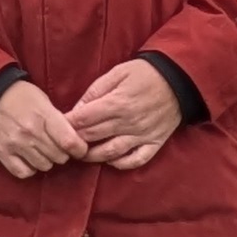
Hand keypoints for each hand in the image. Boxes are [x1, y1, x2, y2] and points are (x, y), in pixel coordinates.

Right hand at [0, 83, 85, 179]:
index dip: (80, 149)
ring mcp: (15, 144)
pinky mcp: (2, 153)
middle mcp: (30, 133)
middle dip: (62, 152)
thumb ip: (58, 120)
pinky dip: (30, 168)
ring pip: (44, 166)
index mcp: (43, 116)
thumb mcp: (43, 100)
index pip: (70, 142)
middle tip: (56, 145)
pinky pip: (24, 172)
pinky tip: (29, 159)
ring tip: (41, 149)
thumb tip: (73, 139)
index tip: (79, 148)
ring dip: (46, 160)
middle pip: (59, 157)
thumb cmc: (19, 95)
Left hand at [66, 58, 186, 170]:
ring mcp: (142, 135)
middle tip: (64, 142)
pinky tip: (110, 161)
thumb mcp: (117, 73)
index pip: (83, 119)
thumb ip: (95, 91)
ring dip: (92, 156)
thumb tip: (76, 109)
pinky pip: (136, 160)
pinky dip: (121, 164)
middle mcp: (128, 122)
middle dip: (75, 140)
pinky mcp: (155, 143)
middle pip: (93, 136)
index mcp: (117, 103)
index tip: (56, 126)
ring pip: (111, 152)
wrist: (180, 80)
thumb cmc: (145, 73)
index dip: (66, 124)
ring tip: (81, 154)